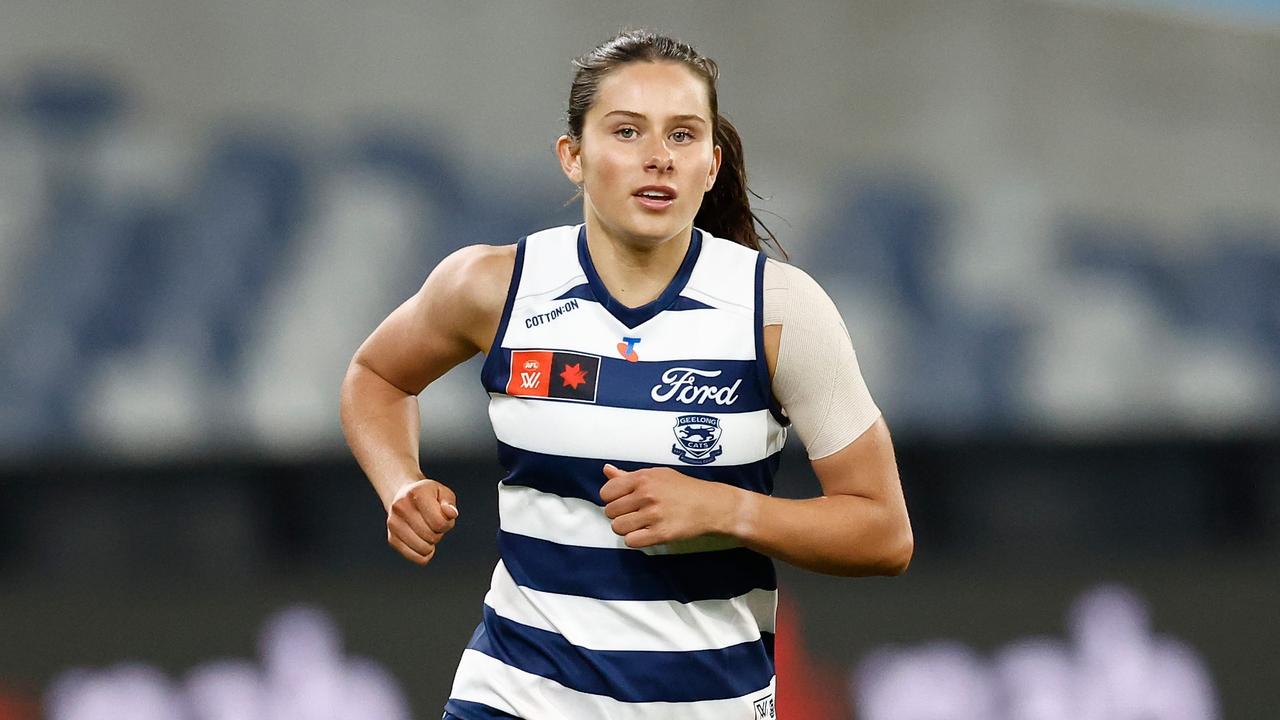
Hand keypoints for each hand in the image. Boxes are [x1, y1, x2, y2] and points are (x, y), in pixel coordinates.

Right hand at [386, 478, 458, 564]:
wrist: (403, 497)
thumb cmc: (428, 496)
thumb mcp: (443, 493)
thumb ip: (449, 503)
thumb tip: (451, 513)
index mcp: (416, 493)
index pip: (439, 522)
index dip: (447, 523)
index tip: (443, 517)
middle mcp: (400, 507)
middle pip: (431, 536)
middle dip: (439, 533)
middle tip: (435, 524)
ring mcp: (393, 524)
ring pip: (423, 549)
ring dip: (432, 544)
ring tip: (428, 531)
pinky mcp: (391, 539)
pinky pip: (416, 557)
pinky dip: (424, 555)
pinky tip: (424, 543)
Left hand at [599, 464, 739, 547]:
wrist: (711, 505)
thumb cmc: (683, 488)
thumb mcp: (657, 475)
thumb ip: (628, 476)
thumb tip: (606, 470)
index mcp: (643, 478)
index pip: (606, 492)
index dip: (612, 499)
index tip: (624, 501)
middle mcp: (646, 495)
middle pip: (610, 512)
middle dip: (620, 514)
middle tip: (635, 513)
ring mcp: (653, 515)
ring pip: (618, 527)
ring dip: (627, 528)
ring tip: (641, 524)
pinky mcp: (661, 533)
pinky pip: (631, 541)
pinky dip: (636, 539)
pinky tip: (647, 533)